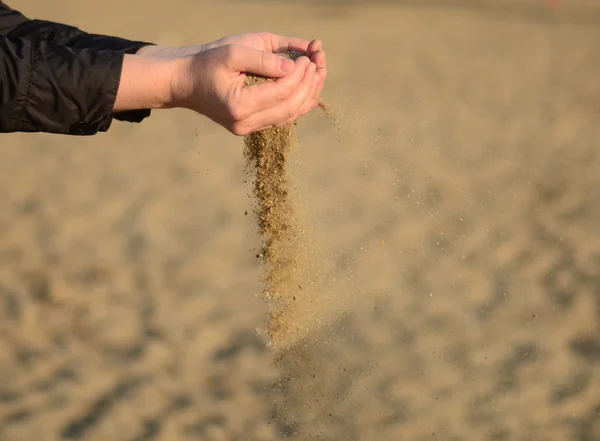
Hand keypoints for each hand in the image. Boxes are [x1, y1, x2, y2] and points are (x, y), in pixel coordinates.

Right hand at [171, 44, 318, 134]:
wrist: (186, 82)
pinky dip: (297, 106)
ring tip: (319, 75)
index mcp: (239, 106)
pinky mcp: (250, 128)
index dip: (299, 74)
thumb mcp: (233, 52)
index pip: (281, 92)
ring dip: (307, 96)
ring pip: (288, 116)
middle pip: (289, 107)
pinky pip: (281, 119)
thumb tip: (294, 67)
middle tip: (317, 63)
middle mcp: (245, 124)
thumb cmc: (207, 63)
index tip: (308, 57)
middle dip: (308, 85)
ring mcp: (247, 129)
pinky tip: (310, 94)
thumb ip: (264, 60)